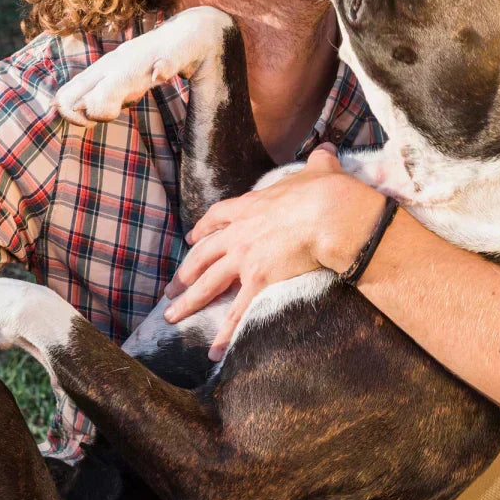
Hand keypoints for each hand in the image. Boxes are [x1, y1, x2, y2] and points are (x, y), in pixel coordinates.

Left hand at [163, 144, 385, 359]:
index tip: (190, 240)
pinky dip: (224, 334)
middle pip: (201, 255)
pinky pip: (237, 313)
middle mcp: (239, 234)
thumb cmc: (326, 191)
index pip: (217, 218)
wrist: (330, 213)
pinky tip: (213, 350)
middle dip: (183, 274)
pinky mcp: (258, 281)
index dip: (201, 230)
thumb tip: (328, 149)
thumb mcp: (318, 170)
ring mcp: (245, 259)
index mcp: (250, 207)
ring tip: (171, 318)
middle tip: (169, 288)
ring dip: (187, 303)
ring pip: (207, 285)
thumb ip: (319, 162)